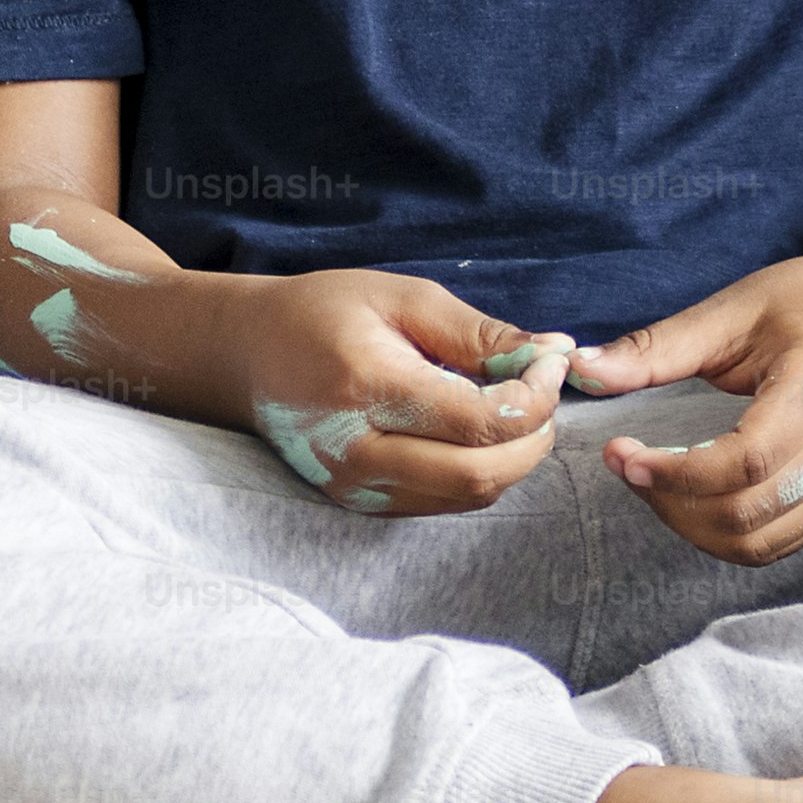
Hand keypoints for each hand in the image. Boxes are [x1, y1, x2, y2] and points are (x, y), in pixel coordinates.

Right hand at [217, 271, 568, 515]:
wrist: (246, 356)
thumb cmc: (324, 314)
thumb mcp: (403, 298)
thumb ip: (481, 333)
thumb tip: (556, 353)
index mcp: (366, 387)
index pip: (478, 421)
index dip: (534, 399)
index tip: (549, 365)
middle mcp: (358, 451)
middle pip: (480, 475)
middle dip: (534, 438)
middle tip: (542, 395)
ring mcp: (356, 487)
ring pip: (469, 497)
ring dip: (513, 460)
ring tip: (513, 412)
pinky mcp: (360, 504)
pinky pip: (444, 504)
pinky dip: (481, 474)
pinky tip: (479, 435)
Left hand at [576, 247, 802, 565]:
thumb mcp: (735, 307)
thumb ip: (658, 347)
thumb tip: (580, 370)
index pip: (748, 460)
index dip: (676, 471)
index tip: (621, 453)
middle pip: (748, 513)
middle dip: (671, 500)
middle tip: (625, 461)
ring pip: (759, 544)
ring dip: (691, 526)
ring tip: (654, 480)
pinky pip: (774, 545)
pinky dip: (721, 534)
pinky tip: (690, 494)